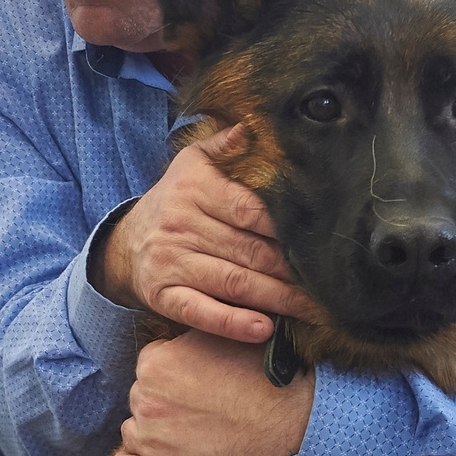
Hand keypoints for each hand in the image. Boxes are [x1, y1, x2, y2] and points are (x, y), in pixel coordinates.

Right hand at [95, 126, 322, 343]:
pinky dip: (232, 323)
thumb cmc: (175, 202)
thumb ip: (223, 145)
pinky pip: (201, 311)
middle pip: (250, 250)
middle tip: (332, 283)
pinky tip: (263, 330)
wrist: (124, 244)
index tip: (323, 241)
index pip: (251, 209)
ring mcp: (170, 261)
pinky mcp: (162, 295)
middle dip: (293, 270)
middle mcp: (180, 223)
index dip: (288, 228)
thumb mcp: (192, 164)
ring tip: (314, 309)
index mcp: (194, 188)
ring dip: (278, 299)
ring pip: (234, 282)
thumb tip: (252, 126)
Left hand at [109, 330, 314, 455]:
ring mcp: (150, 440)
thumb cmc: (271, 384)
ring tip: (197, 442)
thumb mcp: (233, 338)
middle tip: (202, 418)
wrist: (297, 432)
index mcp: (157, 362)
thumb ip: (202, 332)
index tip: (196, 391)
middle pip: (142, 402)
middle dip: (165, 409)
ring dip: (157, 439)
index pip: (150, 370)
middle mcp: (146, 398)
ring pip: (135, 435)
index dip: (174, 381)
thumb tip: (198, 315)